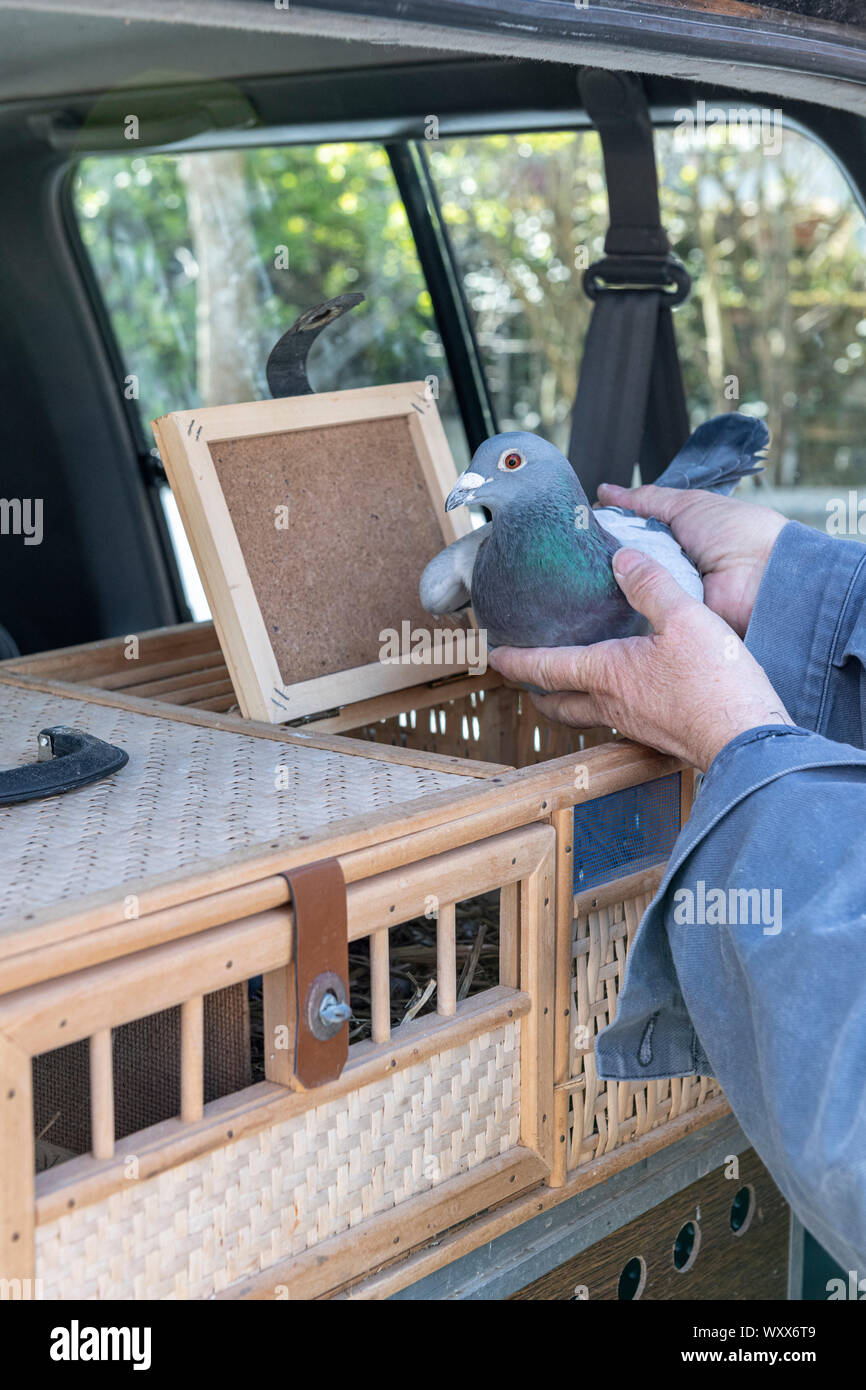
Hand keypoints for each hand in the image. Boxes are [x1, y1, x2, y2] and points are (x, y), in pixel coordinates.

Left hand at [488, 548, 793, 772]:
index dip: (515, 660)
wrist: (747, 739)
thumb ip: (651, 585)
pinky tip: (623, 693)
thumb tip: (622, 559)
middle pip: (557, 703)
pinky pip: (617, 720)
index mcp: (606, 673)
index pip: (545, 667)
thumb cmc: (716, 683)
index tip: (494, 655)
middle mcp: (611, 704)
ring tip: (566, 682)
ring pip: (586, 714)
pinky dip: (603, 705)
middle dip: (534, 690)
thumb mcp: (685, 617)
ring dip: (568, 699)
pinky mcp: (658, 736)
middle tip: (522, 676)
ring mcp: (634, 724)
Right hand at [596, 481, 787, 637]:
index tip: (583, 526)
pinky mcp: (671, 620)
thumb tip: (607, 492)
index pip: (631, 533)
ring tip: (590, 574)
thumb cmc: (737, 533)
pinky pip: (641, 612)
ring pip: (627, 586)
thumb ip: (646, 500)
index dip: (609, 529)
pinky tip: (611, 599)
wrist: (764, 577)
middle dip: (607, 555)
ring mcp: (669, 594)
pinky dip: (631, 604)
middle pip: (625, 561)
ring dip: (616, 579)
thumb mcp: (688, 505)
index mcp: (676, 537)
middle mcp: (670, 566)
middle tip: (580, 551)